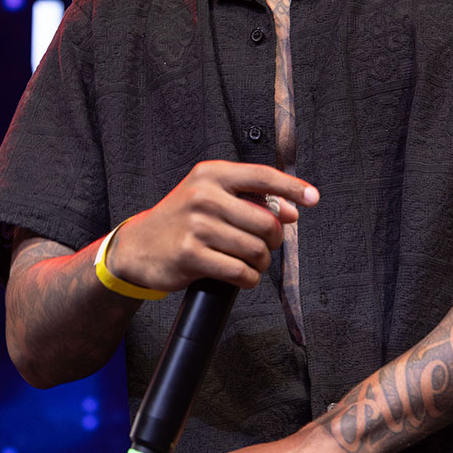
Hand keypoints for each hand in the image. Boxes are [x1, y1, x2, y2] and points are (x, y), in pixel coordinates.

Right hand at [109, 160, 318, 293]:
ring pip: (256, 249)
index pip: (262, 176)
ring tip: (251, 263)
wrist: (139, 246)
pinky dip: (249, 278)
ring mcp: (197, 225)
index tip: (313, 197)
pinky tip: (243, 276)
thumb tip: (291, 211)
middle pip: (266, 221)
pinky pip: (241, 271)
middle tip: (265, 245)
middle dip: (274, 239)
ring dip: (261, 263)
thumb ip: (250, 199)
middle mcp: (203, 195)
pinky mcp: (192, 255)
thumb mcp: (210, 197)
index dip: (292, 187)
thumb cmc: (181, 220)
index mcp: (211, 174)